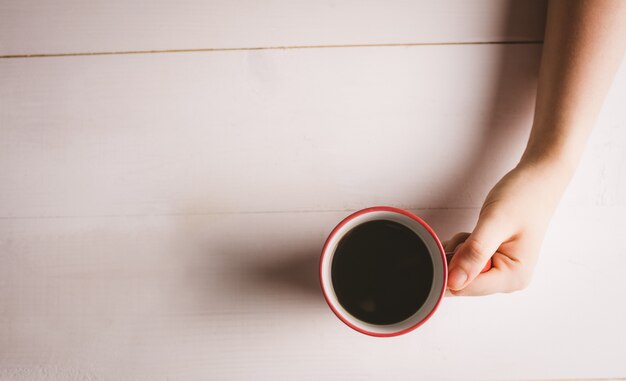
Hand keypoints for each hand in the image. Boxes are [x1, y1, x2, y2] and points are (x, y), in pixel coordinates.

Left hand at [444, 159, 569, 295]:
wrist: (537, 180)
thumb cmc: (523, 198)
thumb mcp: (495, 222)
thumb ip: (474, 253)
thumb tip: (454, 282)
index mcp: (513, 277)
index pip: (465, 288)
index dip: (449, 268)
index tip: (456, 244)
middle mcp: (508, 280)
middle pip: (461, 281)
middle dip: (456, 256)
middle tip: (473, 234)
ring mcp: (501, 271)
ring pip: (460, 270)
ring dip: (459, 249)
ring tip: (479, 230)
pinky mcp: (494, 261)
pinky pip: (464, 260)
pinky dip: (462, 245)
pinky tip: (477, 232)